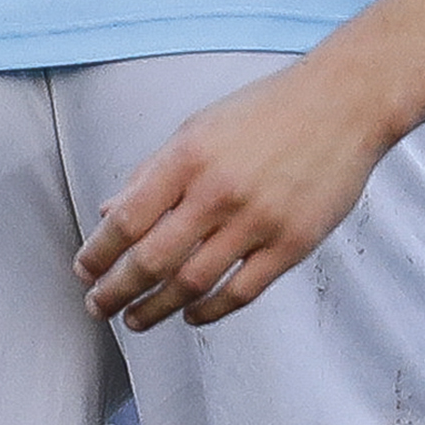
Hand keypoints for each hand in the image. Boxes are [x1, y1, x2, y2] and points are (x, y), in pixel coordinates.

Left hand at [74, 54, 393, 329]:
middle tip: (96, 306)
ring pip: (193, 283)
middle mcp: (218, 192)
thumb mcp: (196, 128)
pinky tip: (190, 315)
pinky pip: (241, 292)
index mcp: (188, 158)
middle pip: (153, 260)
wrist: (341, 105)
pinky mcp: (292, 244)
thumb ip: (151, 173)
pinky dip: (209, 311)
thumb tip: (109, 213)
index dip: (100, 253)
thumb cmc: (263, 113)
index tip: (83, 270)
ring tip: (134, 319)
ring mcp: (258, 221)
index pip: (128, 219)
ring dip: (156, 309)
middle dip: (116, 291)